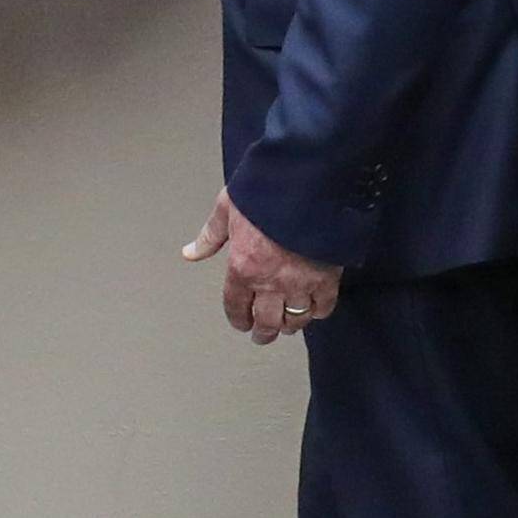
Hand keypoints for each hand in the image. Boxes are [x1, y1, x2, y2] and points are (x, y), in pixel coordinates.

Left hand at [181, 191, 343, 343]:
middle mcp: (269, 281)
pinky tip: (314, 310)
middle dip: (262, 333)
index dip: (238, 319)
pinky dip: (318, 312)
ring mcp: (299, 282)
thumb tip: (191, 253)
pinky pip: (323, 306)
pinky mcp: (327, 277)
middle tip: (262, 336)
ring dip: (289, 326)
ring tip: (288, 327)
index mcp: (242, 267)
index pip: (236, 306)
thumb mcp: (228, 207)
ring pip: (294, 320)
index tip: (241, 324)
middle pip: (265, 322)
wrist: (307, 180)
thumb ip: (210, 235)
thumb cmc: (266, 189)